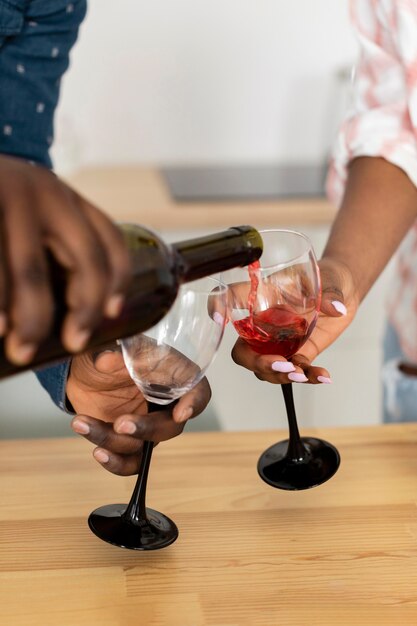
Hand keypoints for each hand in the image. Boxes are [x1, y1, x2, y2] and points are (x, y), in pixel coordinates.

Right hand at [0, 155, 130, 364]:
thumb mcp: (27, 209)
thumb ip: (49, 241)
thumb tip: (70, 315)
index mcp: (65, 198)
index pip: (110, 239)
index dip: (119, 280)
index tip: (113, 313)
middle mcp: (46, 193)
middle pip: (86, 260)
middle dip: (85, 310)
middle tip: (73, 343)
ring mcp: (9, 198)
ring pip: (33, 272)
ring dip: (32, 318)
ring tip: (22, 350)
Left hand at [67, 347, 210, 474]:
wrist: (83, 375)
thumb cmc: (105, 356)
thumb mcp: (106, 347)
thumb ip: (109, 353)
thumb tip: (106, 358)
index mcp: (171, 373)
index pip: (197, 388)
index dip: (195, 402)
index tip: (181, 413)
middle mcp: (166, 402)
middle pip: (171, 426)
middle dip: (146, 428)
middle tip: (120, 423)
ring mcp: (149, 424)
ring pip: (145, 446)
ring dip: (114, 441)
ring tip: (82, 423)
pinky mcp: (131, 441)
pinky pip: (132, 463)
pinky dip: (115, 463)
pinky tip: (98, 452)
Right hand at [230, 257, 358, 383]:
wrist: (343, 291)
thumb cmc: (326, 277)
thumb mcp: (326, 279)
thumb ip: (329, 293)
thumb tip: (336, 308)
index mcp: (263, 296)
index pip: (233, 297)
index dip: (217, 306)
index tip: (218, 318)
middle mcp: (264, 323)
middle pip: (244, 351)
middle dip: (258, 363)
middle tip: (280, 364)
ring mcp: (279, 341)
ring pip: (265, 368)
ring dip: (280, 376)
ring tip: (301, 374)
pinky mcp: (299, 352)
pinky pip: (296, 371)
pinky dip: (308, 377)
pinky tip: (323, 376)